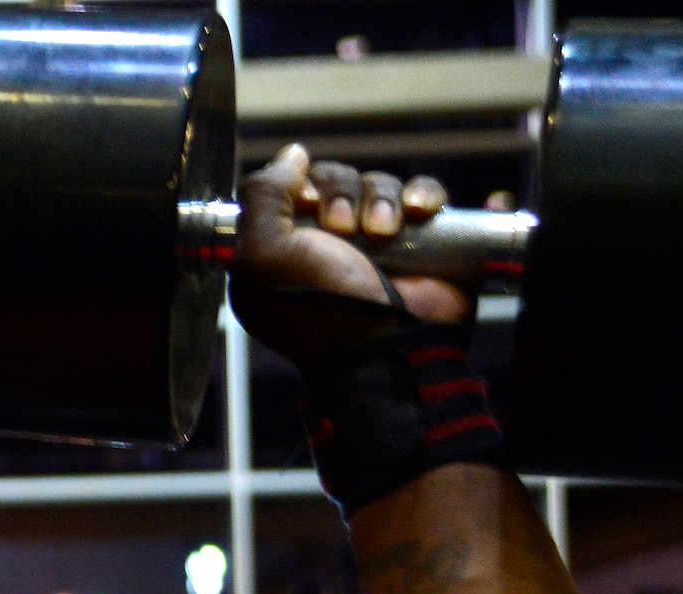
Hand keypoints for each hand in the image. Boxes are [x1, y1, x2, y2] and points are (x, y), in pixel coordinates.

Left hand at [230, 144, 471, 364]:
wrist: (388, 348)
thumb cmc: (322, 308)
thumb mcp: (262, 255)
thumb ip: (259, 197)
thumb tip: (290, 156)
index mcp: (281, 252)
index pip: (288, 190)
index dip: (299, 186)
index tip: (306, 204)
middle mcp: (324, 246)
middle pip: (334, 181)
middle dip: (341, 195)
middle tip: (346, 229)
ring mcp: (374, 245)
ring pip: (377, 184)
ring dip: (382, 199)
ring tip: (384, 231)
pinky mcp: (419, 244)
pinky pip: (422, 196)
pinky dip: (424, 195)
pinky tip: (421, 212)